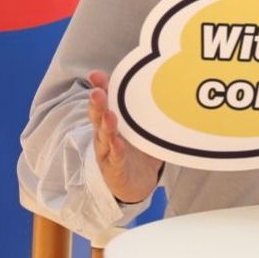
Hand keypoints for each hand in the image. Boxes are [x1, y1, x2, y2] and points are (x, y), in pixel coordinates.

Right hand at [88, 69, 162, 204]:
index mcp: (111, 120)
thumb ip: (143, 106)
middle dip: (97, 103)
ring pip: (104, 137)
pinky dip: (116, 150)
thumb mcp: (139, 124)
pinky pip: (115, 157)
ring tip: (108, 114)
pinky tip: (117, 143)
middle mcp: (105, 134)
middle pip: (99, 116)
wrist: (135, 182)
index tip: (95, 74)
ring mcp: (107, 152)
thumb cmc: (136, 147)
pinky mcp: (114, 168)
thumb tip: (163, 79)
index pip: (104, 100)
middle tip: (96, 91)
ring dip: (106, 125)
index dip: (100, 87)